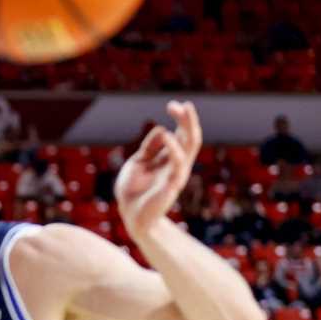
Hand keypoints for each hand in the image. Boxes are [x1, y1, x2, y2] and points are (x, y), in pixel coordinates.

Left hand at [115, 100, 201, 239]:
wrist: (130, 214)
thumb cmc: (134, 190)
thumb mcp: (139, 162)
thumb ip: (150, 147)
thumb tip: (163, 128)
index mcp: (169, 158)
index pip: (180, 134)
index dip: (180, 119)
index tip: (173, 105)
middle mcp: (177, 164)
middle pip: (190, 138)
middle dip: (188, 120)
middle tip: (184, 104)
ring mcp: (176, 174)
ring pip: (189, 147)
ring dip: (187, 127)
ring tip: (182, 111)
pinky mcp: (172, 185)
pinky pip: (177, 164)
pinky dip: (173, 148)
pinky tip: (167, 134)